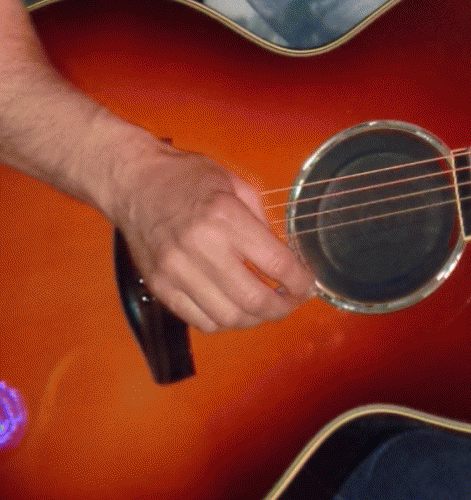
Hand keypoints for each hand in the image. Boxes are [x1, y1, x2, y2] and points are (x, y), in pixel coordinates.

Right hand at [108, 135, 317, 333]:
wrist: (134, 182)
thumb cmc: (185, 177)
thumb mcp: (233, 182)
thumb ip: (260, 218)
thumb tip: (282, 255)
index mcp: (225, 217)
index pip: (275, 262)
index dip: (299, 280)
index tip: (308, 284)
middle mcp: (200, 247)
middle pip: (253, 298)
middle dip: (282, 308)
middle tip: (291, 302)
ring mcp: (177, 270)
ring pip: (228, 317)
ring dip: (254, 319)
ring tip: (264, 309)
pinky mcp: (160, 286)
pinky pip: (199, 320)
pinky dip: (223, 322)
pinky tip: (233, 308)